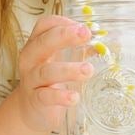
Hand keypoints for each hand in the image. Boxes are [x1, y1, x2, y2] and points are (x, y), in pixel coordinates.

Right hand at [14, 14, 93, 133]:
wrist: (31, 111)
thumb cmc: (50, 81)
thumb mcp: (61, 62)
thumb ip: (79, 51)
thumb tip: (104, 45)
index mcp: (37, 45)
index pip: (44, 26)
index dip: (63, 23)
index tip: (82, 27)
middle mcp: (30, 60)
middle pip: (42, 42)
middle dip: (63, 36)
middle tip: (85, 34)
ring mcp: (31, 80)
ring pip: (46, 72)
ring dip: (68, 70)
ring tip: (88, 70)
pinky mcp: (36, 100)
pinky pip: (46, 97)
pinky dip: (60, 97)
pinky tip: (74, 97)